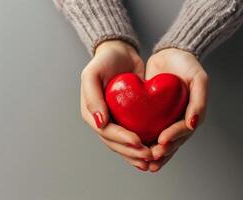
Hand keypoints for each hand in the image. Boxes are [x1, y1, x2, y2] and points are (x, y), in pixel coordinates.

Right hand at [81, 40, 152, 170]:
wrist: (120, 53)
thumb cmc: (104, 61)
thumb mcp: (93, 74)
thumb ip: (92, 97)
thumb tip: (100, 122)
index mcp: (91, 113)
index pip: (106, 132)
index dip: (121, 139)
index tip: (138, 141)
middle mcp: (102, 120)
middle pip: (115, 143)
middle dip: (131, 151)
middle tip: (149, 155)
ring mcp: (115, 121)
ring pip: (124, 144)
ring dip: (136, 155)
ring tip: (152, 160)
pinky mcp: (127, 119)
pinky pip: (133, 135)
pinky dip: (140, 147)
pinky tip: (152, 153)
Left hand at [145, 48, 208, 171]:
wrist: (169, 54)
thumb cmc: (186, 65)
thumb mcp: (198, 79)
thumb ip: (199, 100)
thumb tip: (193, 124)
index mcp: (192, 114)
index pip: (182, 131)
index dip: (173, 138)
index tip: (161, 142)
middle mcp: (178, 120)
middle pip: (171, 141)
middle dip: (161, 152)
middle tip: (150, 159)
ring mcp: (165, 118)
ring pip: (158, 140)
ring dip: (151, 152)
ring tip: (142, 162)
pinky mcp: (152, 114)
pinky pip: (147, 130)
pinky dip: (141, 140)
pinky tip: (132, 147)